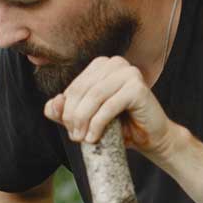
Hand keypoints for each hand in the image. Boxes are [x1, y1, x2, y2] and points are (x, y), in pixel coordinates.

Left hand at [42, 56, 182, 160]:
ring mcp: (129, 72)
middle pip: (81, 91)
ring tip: (83, 138)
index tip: (68, 129)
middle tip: (75, 136)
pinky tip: (94, 137)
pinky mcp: (138, 87)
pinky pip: (108, 106)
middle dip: (73, 117)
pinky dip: (97, 124)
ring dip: (83, 121)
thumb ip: (64, 111)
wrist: (149, 138)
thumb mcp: (85, 119)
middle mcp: (115, 63)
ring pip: (93, 98)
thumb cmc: (118, 126)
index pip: (73, 88)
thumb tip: (53, 103)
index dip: (65, 110)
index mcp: (100, 66)